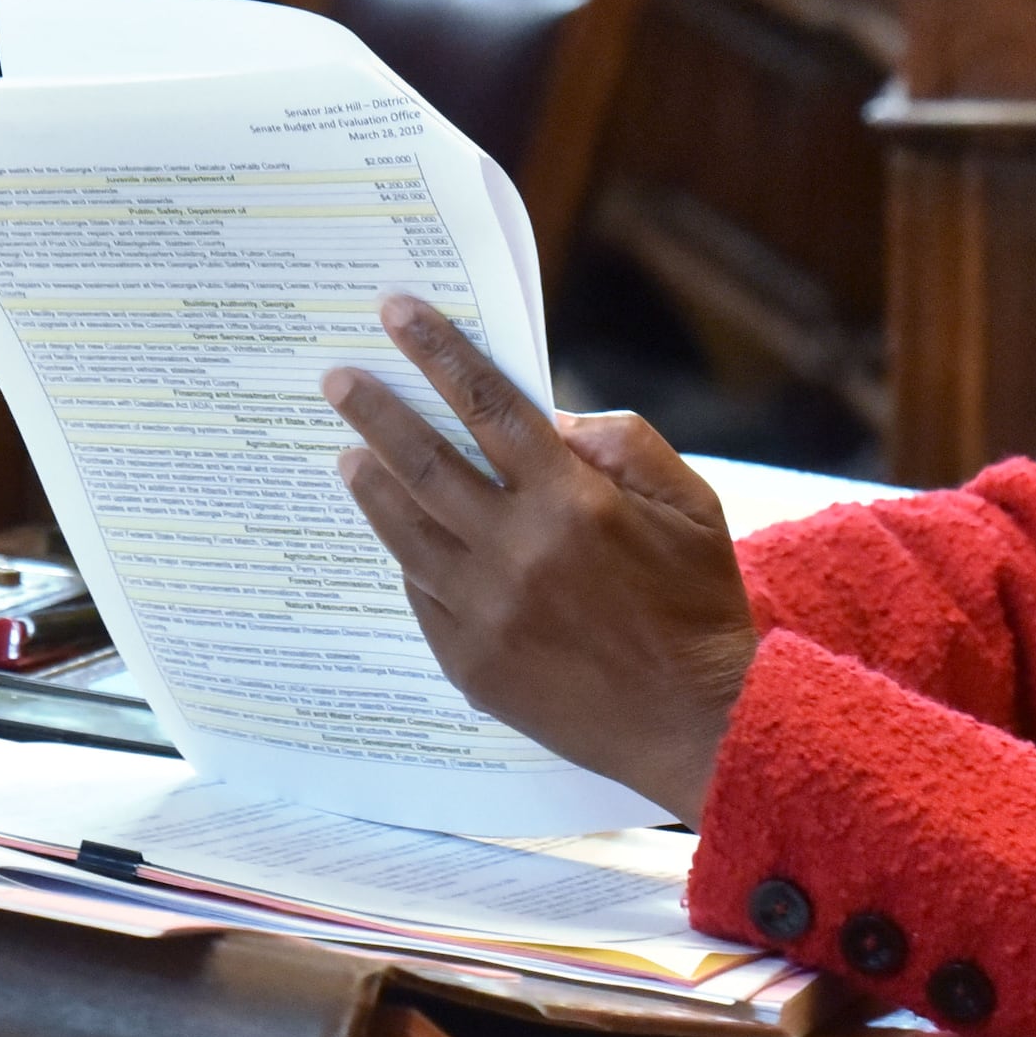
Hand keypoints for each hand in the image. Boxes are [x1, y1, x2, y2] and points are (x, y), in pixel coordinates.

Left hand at [325, 293, 757, 820]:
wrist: (697, 723)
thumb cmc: (698, 604)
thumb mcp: (689, 502)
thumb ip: (620, 443)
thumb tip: (549, 419)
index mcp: (570, 501)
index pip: (488, 406)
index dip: (439, 352)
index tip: (397, 313)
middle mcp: (516, 552)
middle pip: (423, 463)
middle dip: (375, 412)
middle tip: (337, 381)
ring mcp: (485, 612)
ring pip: (405, 533)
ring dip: (371, 486)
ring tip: (348, 456)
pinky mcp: (470, 663)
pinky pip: (420, 595)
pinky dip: (408, 557)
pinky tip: (401, 536)